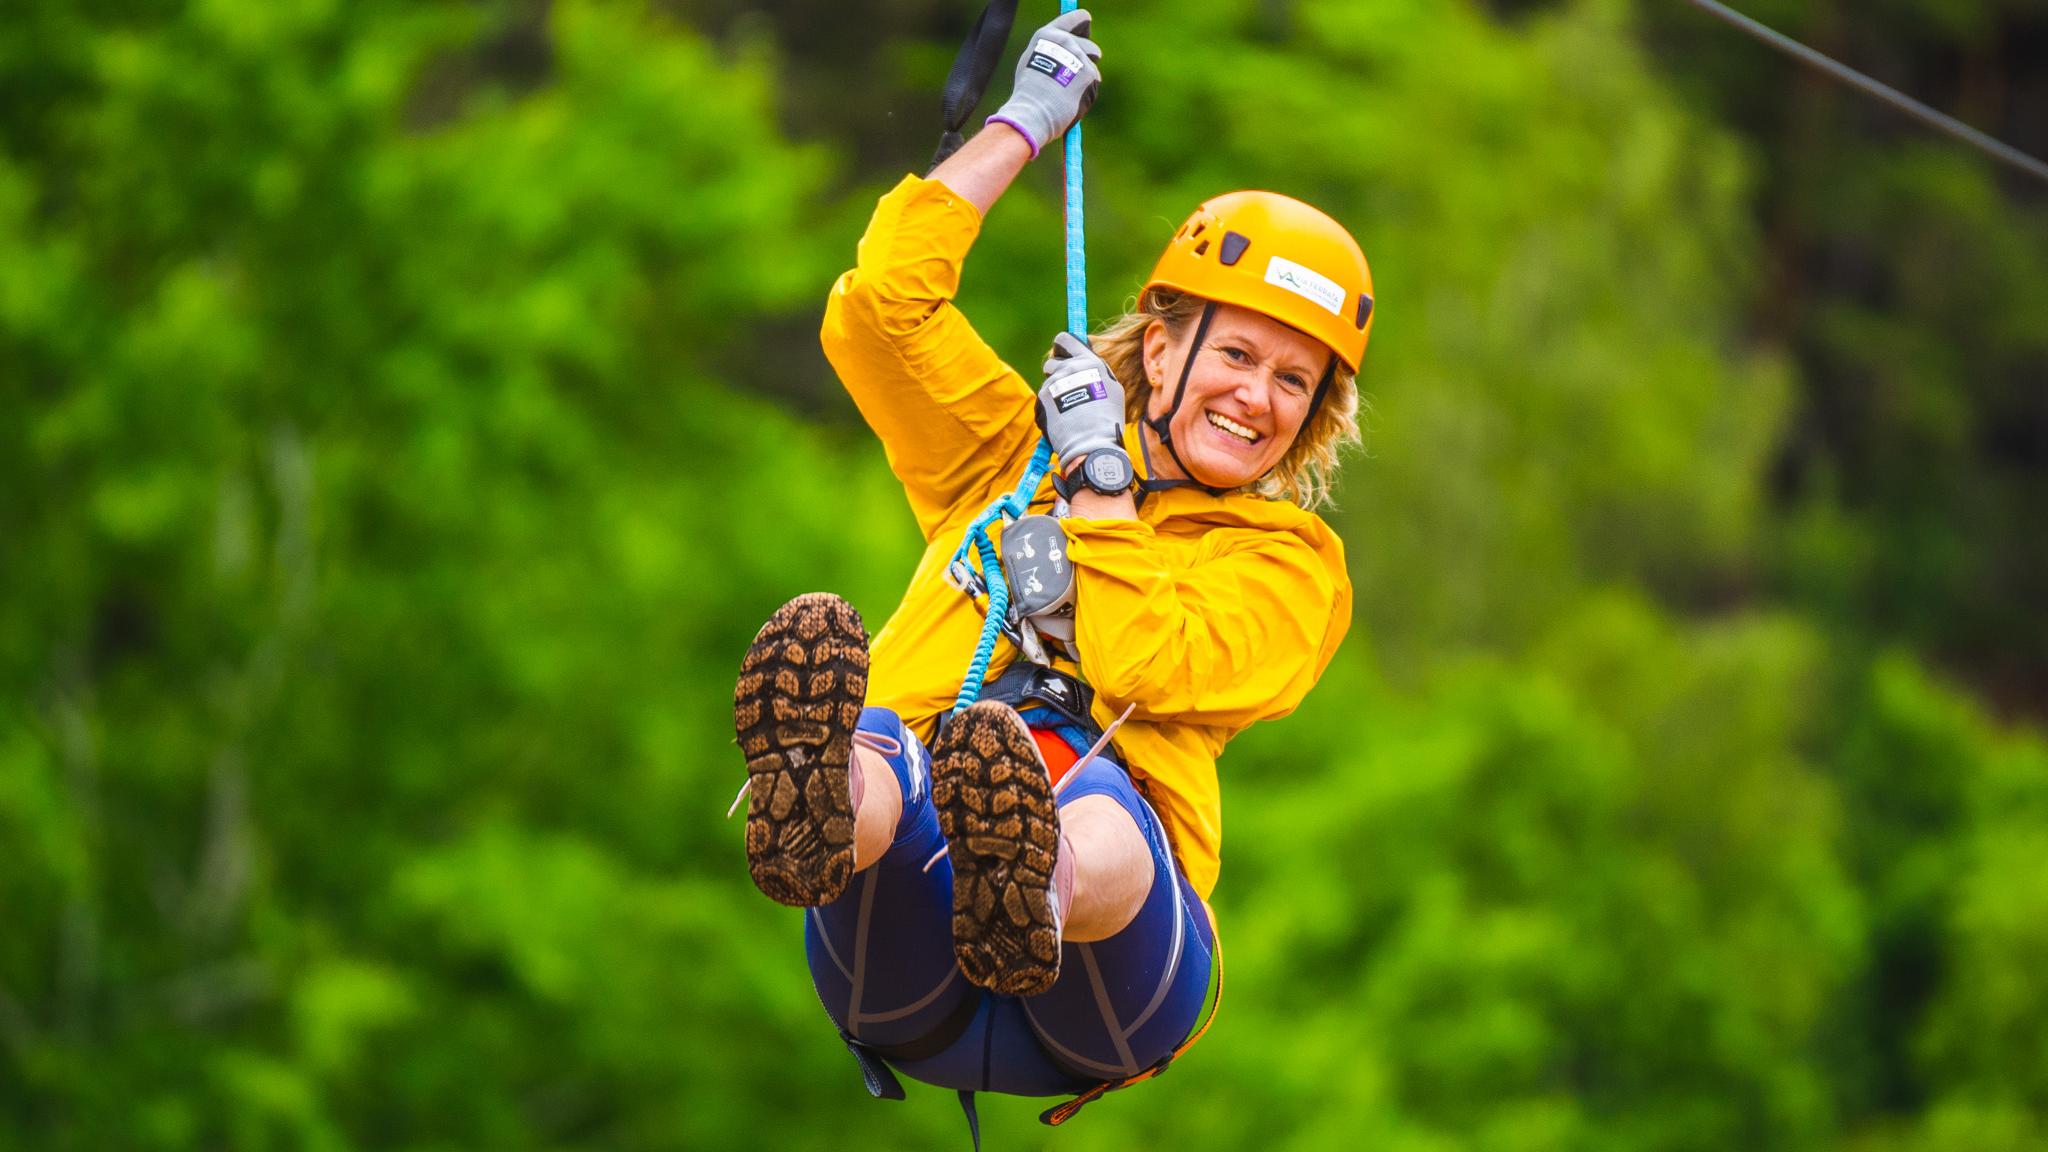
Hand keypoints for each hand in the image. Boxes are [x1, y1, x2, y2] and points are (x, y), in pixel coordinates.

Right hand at [986, 9, 1101, 158]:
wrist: (1033, 111)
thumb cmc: (1027, 93)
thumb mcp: (1031, 62)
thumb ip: (1048, 52)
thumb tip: (1064, 53)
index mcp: (1046, 35)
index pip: (1071, 18)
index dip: (1081, 19)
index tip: (1086, 19)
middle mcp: (1064, 40)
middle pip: (1087, 45)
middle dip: (1088, 55)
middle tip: (1082, 68)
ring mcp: (1078, 56)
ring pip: (1091, 64)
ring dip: (1086, 76)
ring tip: (1069, 91)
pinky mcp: (1088, 72)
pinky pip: (1094, 79)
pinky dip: (1088, 88)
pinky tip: (1075, 97)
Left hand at [1035, 332, 1125, 479]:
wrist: (1092, 442)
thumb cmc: (1107, 417)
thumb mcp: (1111, 387)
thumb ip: (1095, 370)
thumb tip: (1084, 361)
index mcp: (1087, 362)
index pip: (1065, 339)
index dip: (1062, 346)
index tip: (1063, 353)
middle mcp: (1067, 368)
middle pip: (1052, 362)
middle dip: (1057, 373)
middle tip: (1068, 390)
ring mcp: (1052, 383)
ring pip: (1048, 383)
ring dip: (1055, 393)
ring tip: (1068, 410)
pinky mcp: (1042, 399)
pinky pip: (1043, 399)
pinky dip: (1049, 407)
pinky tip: (1062, 419)